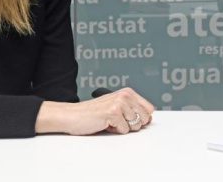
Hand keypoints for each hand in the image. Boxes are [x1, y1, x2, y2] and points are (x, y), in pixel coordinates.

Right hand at [36, 87, 154, 134]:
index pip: (149, 108)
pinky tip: (105, 124)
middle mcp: (125, 95)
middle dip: (133, 124)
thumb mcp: (117, 107)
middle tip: (118, 121)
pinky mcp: (113, 112)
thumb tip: (149, 119)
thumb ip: (133, 111)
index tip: (130, 120)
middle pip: (145, 118)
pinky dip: (115, 131)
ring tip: (110, 122)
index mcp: (128, 92)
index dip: (142, 118)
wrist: (73, 115)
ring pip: (135, 125)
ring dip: (123, 128)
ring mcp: (119, 103)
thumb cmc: (93, 113)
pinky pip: (124, 130)